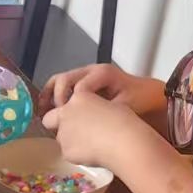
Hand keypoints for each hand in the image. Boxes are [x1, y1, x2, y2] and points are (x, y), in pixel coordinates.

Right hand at [39, 63, 161, 114]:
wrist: (150, 96)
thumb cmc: (140, 101)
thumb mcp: (125, 106)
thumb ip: (104, 111)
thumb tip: (81, 120)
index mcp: (101, 74)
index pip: (76, 86)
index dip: (69, 103)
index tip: (67, 118)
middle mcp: (91, 72)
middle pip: (63, 79)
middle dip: (55, 98)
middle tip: (54, 115)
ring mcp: (86, 76)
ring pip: (60, 81)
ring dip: (49, 96)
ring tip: (42, 112)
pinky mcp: (84, 84)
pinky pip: (63, 87)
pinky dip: (54, 98)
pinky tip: (48, 112)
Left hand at [41, 90, 138, 166]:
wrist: (124, 142)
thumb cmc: (124, 122)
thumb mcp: (109, 105)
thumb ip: (94, 108)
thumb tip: (93, 116)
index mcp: (79, 98)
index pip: (63, 101)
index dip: (67, 110)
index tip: (74, 116)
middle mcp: (66, 114)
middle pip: (49, 120)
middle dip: (56, 124)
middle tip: (74, 131)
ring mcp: (64, 133)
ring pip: (61, 138)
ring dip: (70, 140)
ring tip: (91, 144)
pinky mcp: (66, 151)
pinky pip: (68, 152)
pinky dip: (77, 153)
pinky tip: (93, 153)